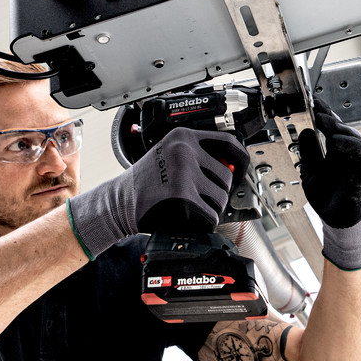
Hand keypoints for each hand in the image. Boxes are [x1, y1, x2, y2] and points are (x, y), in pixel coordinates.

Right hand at [67, 128, 246, 258]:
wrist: (118, 203)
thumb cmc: (145, 183)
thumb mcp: (169, 156)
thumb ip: (197, 157)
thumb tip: (233, 169)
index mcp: (183, 137)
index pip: (228, 141)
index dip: (240, 157)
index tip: (242, 168)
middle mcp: (184, 151)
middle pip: (227, 176)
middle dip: (217, 192)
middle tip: (199, 198)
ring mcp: (183, 173)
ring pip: (221, 198)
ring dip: (210, 209)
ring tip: (189, 207)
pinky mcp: (183, 197)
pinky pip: (210, 216)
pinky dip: (203, 223)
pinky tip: (186, 218)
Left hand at [297, 99, 360, 269]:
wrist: (335, 220)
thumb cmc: (327, 196)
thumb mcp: (310, 170)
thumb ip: (309, 152)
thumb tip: (306, 131)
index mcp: (337, 150)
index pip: (333, 127)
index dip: (324, 113)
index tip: (312, 102)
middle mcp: (350, 153)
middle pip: (343, 128)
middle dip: (329, 116)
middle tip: (316, 109)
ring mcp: (358, 162)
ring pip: (354, 137)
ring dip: (338, 127)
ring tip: (323, 121)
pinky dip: (349, 145)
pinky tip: (335, 141)